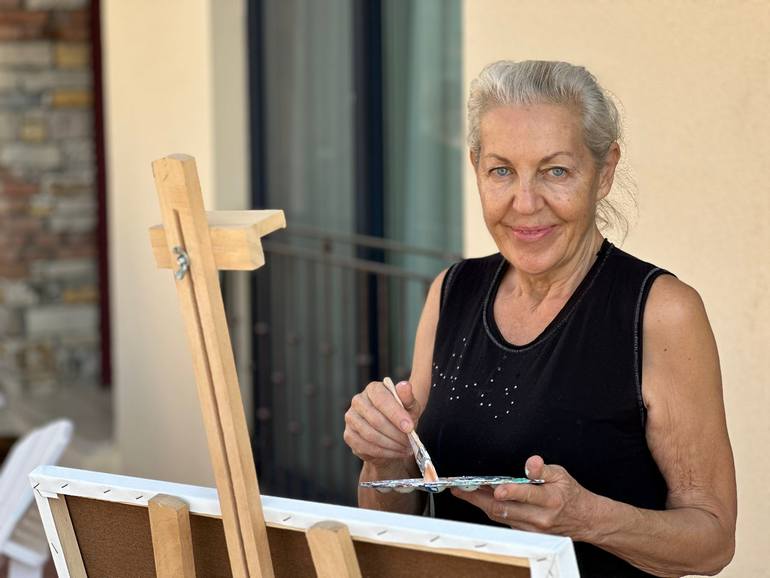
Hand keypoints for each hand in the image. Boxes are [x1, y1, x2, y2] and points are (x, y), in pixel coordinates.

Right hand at [344, 381, 422, 468]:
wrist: (391, 434)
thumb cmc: (401, 417)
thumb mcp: (409, 407)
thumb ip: (407, 397)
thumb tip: (405, 386)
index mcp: (373, 389)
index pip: (382, 400)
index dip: (396, 415)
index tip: (409, 428)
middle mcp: (358, 401)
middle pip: (375, 420)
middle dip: (395, 434)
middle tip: (408, 442)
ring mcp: (351, 418)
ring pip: (369, 434)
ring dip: (390, 445)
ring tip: (404, 449)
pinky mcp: (348, 434)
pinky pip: (364, 446)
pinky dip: (382, 452)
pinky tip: (394, 453)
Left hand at [450, 455, 596, 540]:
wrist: (583, 520)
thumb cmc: (570, 494)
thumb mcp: (561, 475)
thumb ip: (543, 469)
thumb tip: (532, 462)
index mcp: (550, 499)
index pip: (528, 495)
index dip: (511, 491)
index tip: (497, 487)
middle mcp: (539, 517)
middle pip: (505, 509)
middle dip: (479, 497)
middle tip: (461, 487)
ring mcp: (531, 528)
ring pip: (500, 516)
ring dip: (479, 503)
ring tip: (464, 491)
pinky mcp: (526, 533)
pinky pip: (503, 521)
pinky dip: (490, 509)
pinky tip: (479, 499)